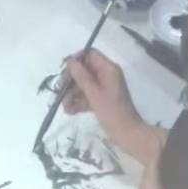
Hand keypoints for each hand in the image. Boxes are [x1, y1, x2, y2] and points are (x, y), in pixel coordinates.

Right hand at [63, 49, 159, 163]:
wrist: (127, 134)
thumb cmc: (112, 112)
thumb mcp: (95, 94)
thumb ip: (82, 76)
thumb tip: (70, 60)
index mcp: (109, 69)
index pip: (90, 54)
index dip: (76, 60)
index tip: (64, 71)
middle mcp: (106, 76)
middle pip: (84, 70)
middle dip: (71, 81)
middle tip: (61, 91)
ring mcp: (104, 88)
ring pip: (83, 85)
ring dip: (72, 94)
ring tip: (65, 107)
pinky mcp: (101, 100)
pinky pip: (86, 96)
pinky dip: (78, 102)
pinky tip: (70, 111)